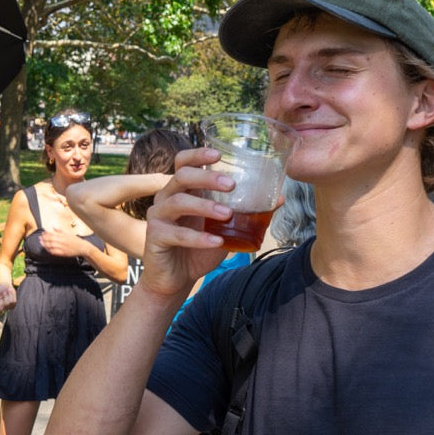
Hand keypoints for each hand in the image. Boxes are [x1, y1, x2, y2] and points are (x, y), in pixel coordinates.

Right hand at [0, 283, 16, 313]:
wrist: (6, 285)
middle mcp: (3, 307)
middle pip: (5, 306)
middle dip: (5, 298)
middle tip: (3, 292)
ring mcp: (8, 306)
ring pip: (10, 304)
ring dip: (8, 296)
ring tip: (7, 291)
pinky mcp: (14, 303)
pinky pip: (14, 302)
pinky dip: (12, 296)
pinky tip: (10, 292)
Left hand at [38, 228, 83, 257]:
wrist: (83, 248)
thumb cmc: (76, 240)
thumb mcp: (69, 234)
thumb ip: (60, 231)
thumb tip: (53, 227)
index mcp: (63, 235)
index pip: (52, 233)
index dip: (46, 233)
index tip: (42, 233)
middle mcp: (62, 241)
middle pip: (50, 239)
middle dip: (44, 239)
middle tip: (40, 238)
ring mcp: (63, 247)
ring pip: (51, 245)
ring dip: (45, 244)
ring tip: (42, 243)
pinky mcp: (63, 253)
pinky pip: (54, 252)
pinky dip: (50, 250)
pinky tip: (47, 249)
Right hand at [139, 147, 232, 297]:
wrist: (175, 279)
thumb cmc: (199, 249)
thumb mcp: (225, 228)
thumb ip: (245, 213)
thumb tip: (278, 198)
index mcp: (182, 190)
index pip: (183, 162)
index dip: (197, 154)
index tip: (218, 155)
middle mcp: (167, 198)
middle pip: (181, 176)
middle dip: (207, 178)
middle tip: (231, 185)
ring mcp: (158, 217)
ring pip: (178, 202)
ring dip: (205, 207)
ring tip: (228, 215)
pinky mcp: (155, 237)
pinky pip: (177, 234)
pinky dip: (198, 237)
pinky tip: (217, 241)